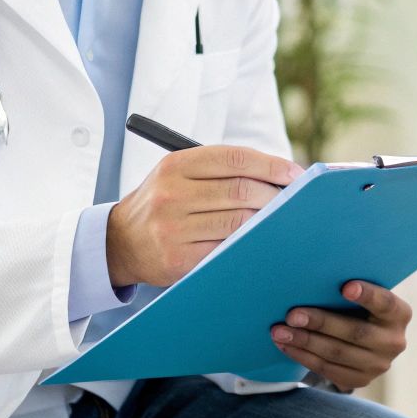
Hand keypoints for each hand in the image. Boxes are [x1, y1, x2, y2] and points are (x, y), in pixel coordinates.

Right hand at [107, 145, 303, 287]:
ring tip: (283, 219)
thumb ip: (221, 170)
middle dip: (275, 194)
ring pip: (237, 221)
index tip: (295, 173)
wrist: (120, 242)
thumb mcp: (179, 175)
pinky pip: (225, 249)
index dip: (271, 165)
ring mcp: (173, 228)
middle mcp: (171, 194)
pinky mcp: (177, 259)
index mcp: (175, 165)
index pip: (234, 158)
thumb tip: (278, 173)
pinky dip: (248, 243)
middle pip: (241, 190)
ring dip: (266, 220)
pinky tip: (260, 239)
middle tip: (296, 199)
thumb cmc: (164, 202)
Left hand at [272, 281, 412, 391]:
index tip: (345, 287)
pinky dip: (303, 356)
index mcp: (399, 313)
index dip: (367, 295)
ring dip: (304, 342)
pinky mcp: (360, 380)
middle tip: (292, 315)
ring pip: (336, 353)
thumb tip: (313, 280)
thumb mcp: (365, 298)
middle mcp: (394, 341)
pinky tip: (286, 346)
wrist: (368, 342)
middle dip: (320, 323)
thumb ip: (350, 292)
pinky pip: (327, 369)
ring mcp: (378, 365)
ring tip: (280, 332)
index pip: (384, 302)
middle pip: (354, 332)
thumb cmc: (359, 308)